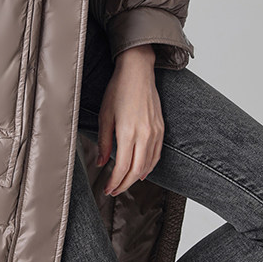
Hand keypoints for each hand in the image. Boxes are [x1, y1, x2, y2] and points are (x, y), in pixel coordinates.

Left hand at [97, 44, 163, 196]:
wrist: (138, 72)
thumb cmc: (118, 89)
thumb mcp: (105, 115)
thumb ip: (103, 142)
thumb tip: (102, 162)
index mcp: (128, 132)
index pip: (123, 167)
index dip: (115, 182)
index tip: (107, 188)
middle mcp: (144, 135)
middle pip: (137, 171)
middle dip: (125, 185)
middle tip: (115, 190)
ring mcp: (155, 132)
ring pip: (148, 165)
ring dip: (137, 178)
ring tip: (125, 183)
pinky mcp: (161, 128)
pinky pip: (157, 154)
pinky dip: (149, 166)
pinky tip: (142, 171)